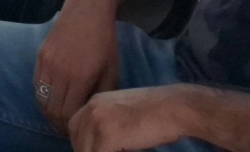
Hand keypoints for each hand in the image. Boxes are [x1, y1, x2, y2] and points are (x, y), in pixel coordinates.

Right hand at [32, 0, 119, 132]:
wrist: (87, 9)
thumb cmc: (104, 41)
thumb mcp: (111, 71)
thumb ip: (102, 95)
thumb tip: (92, 114)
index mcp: (80, 78)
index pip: (68, 114)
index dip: (71, 126)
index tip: (78, 129)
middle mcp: (60, 71)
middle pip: (52, 110)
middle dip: (59, 124)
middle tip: (67, 128)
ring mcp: (47, 62)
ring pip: (41, 99)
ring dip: (49, 112)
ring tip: (58, 116)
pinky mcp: (40, 54)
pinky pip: (36, 83)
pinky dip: (42, 96)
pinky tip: (52, 98)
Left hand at [69, 86, 200, 151]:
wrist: (173, 107)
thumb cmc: (155, 114)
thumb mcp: (123, 114)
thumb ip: (108, 125)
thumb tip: (99, 145)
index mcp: (95, 102)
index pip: (75, 127)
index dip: (84, 145)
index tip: (97, 151)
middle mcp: (92, 108)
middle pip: (77, 140)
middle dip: (88, 151)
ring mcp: (98, 120)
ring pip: (86, 150)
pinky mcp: (108, 135)